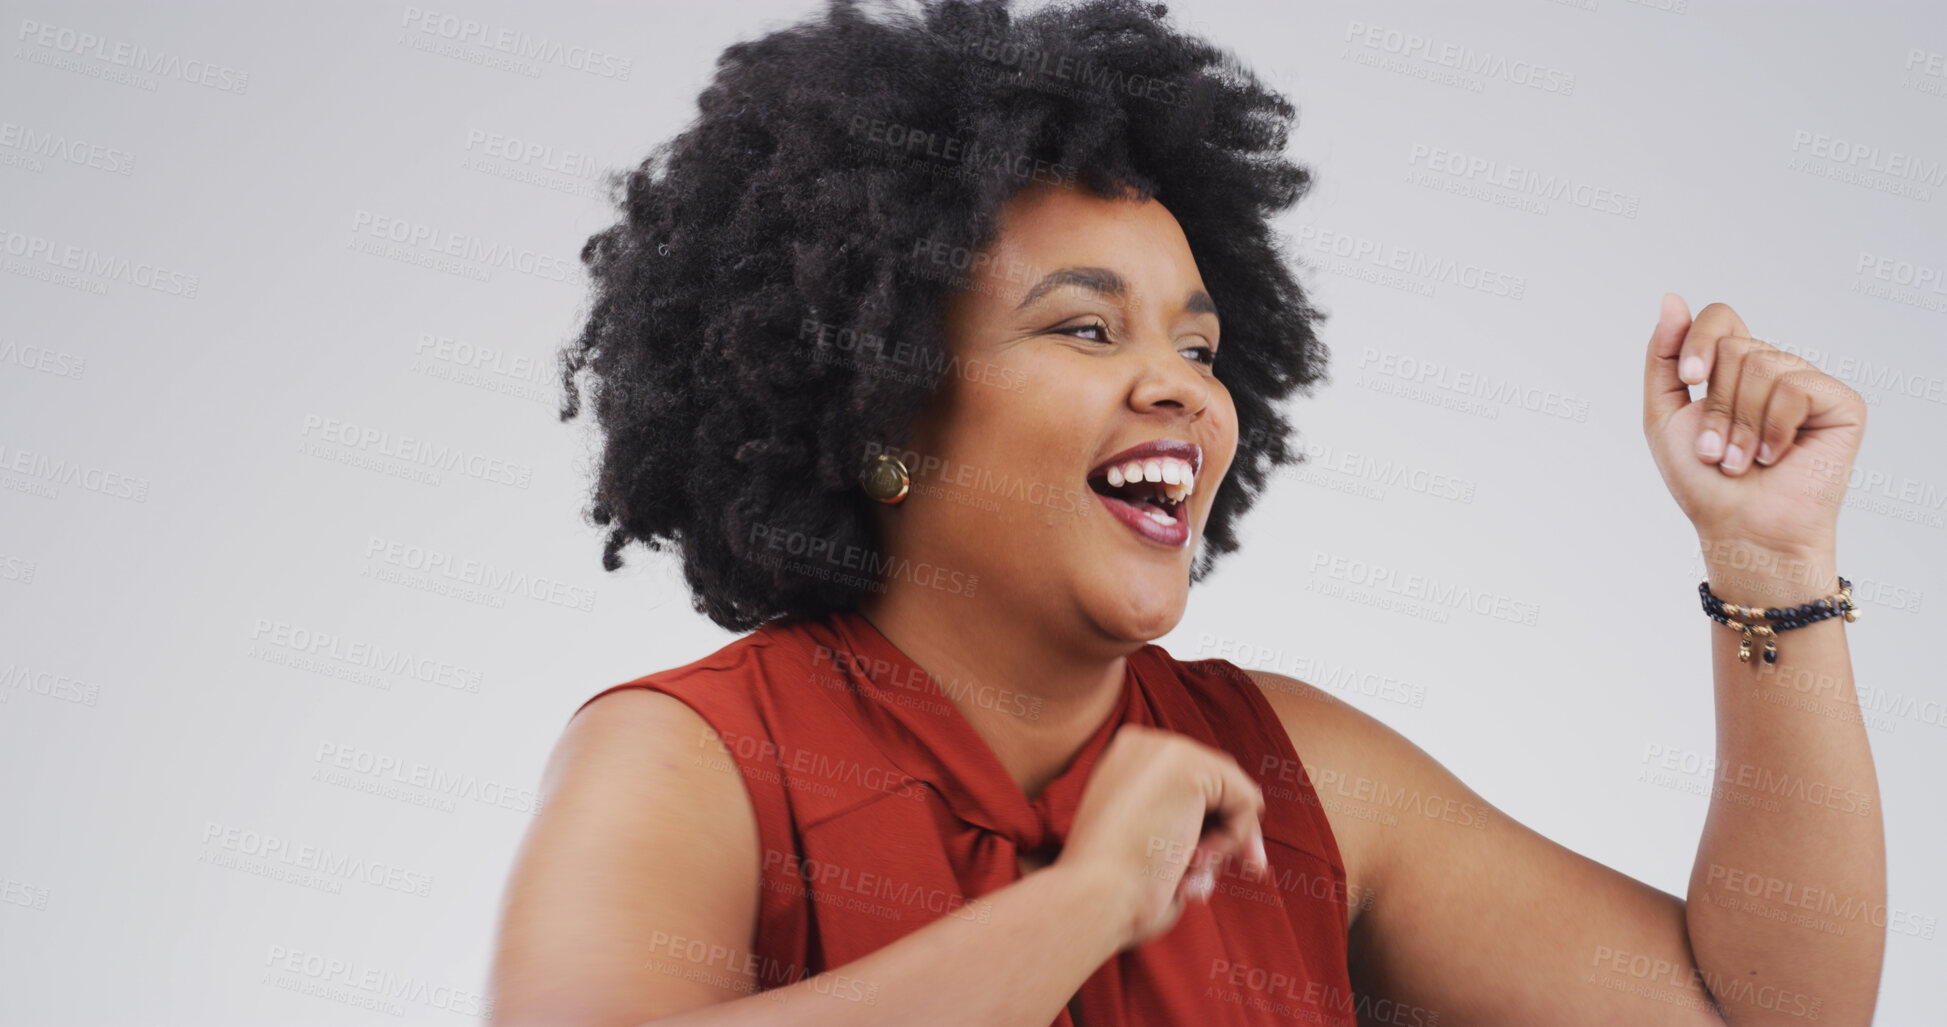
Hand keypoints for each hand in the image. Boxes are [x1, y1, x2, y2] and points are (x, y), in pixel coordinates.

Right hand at [1053, 725, 1267, 951]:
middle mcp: (1144, 743)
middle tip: (1250, 870)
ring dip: (1226, 840)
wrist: (1094, 897)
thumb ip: (1184, 819)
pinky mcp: (1190, 765)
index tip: (1211, 865)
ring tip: (1191, 870)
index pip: (1194, 782)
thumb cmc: (1118, 888)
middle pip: (1219, 781)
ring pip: (1235, 791)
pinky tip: (1194, 857)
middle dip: (1233, 830)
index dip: (1212, 823)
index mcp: (1126, 759)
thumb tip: (1248, 820)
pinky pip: (1247, 800)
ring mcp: (1166, 749)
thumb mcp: (1148, 841)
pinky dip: (1235, 839)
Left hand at [1641, 294, 1866, 557]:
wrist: (1740, 528)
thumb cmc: (1704, 481)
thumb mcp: (1664, 415)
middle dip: (1716, 406)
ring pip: (1763, 364)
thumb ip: (1664, 357)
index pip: (1721, 317)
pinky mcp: (1841, 403)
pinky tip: (1778, 456)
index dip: (1700, 339)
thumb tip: (1672, 299)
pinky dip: (1775, 428)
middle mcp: (1775, 369)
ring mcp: (1808, 384)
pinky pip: (1796, 387)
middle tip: (1718, 451)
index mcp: (1735, 369)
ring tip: (1743, 461)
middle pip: (1736, 346)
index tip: (1689, 376)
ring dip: (1741, 424)